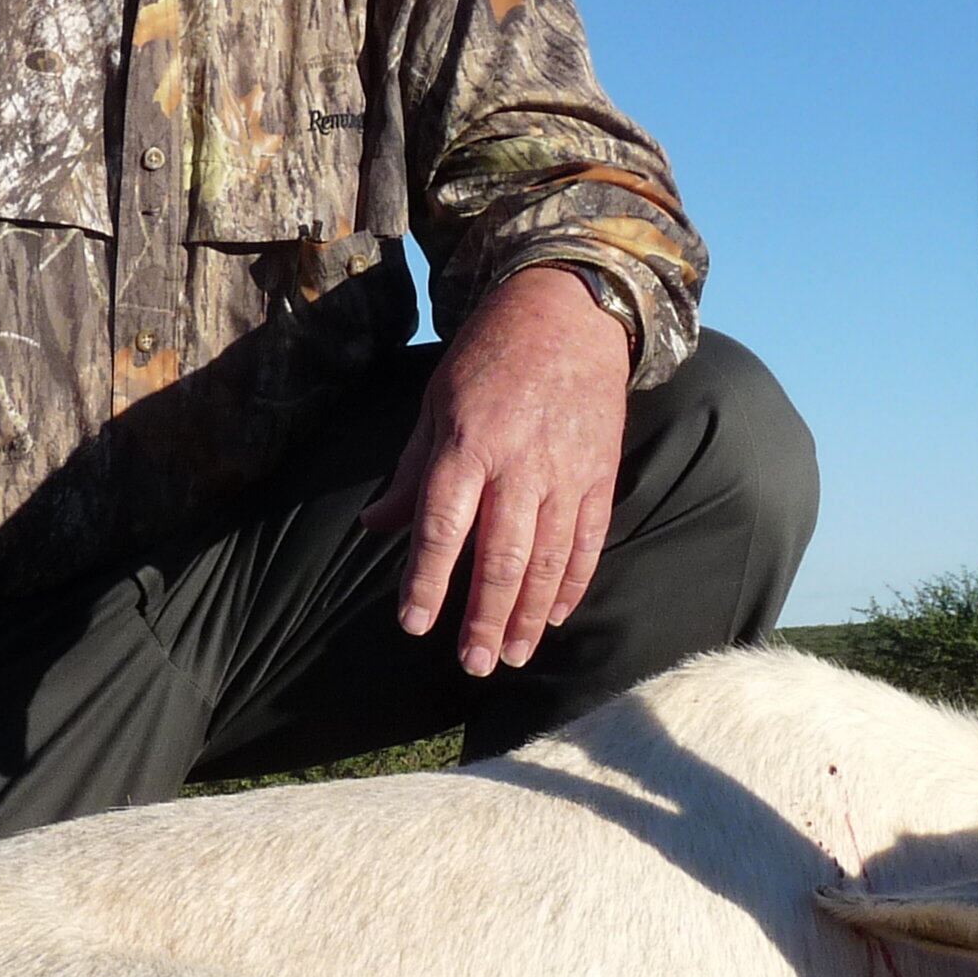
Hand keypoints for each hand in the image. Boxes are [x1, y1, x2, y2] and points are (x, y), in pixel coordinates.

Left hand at [363, 264, 631, 675]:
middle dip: (486, 618)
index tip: (416, 625)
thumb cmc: (489, 357)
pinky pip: (589, 541)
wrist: (569, 312)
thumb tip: (377, 525)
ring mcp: (566, 474)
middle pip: (501, 558)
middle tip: (474, 664)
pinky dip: (573, 583)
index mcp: (469, 446)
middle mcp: (519, 466)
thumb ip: (412, 472)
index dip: (428, 582)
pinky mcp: (600, 475)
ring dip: (531, 614)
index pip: (443, 528)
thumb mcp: (436, 404)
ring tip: (516, 655)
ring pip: (549, 560)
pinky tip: (558, 616)